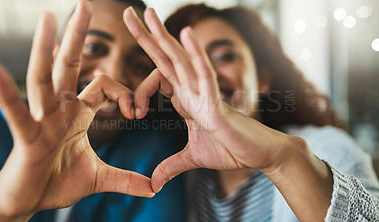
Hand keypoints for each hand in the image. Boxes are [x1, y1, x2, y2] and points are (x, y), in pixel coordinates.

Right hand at [0, 2, 152, 220]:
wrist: (28, 201)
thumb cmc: (57, 183)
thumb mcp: (99, 177)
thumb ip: (126, 179)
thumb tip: (154, 188)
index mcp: (77, 114)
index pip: (103, 86)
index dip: (124, 93)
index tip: (136, 112)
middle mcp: (58, 109)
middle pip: (68, 66)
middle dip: (76, 36)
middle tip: (85, 5)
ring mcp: (40, 119)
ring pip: (43, 78)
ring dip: (45, 49)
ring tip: (48, 18)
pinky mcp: (26, 136)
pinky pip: (16, 112)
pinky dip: (7, 94)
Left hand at [124, 8, 333, 221]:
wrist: (258, 156)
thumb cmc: (231, 150)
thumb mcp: (192, 158)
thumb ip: (171, 166)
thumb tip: (153, 184)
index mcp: (185, 98)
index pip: (157, 78)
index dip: (138, 89)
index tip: (132, 112)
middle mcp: (193, 89)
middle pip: (165, 58)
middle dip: (146, 36)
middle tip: (129, 12)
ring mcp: (204, 92)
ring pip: (181, 59)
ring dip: (164, 36)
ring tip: (148, 13)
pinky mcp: (217, 102)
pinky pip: (204, 73)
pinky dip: (195, 54)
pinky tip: (185, 33)